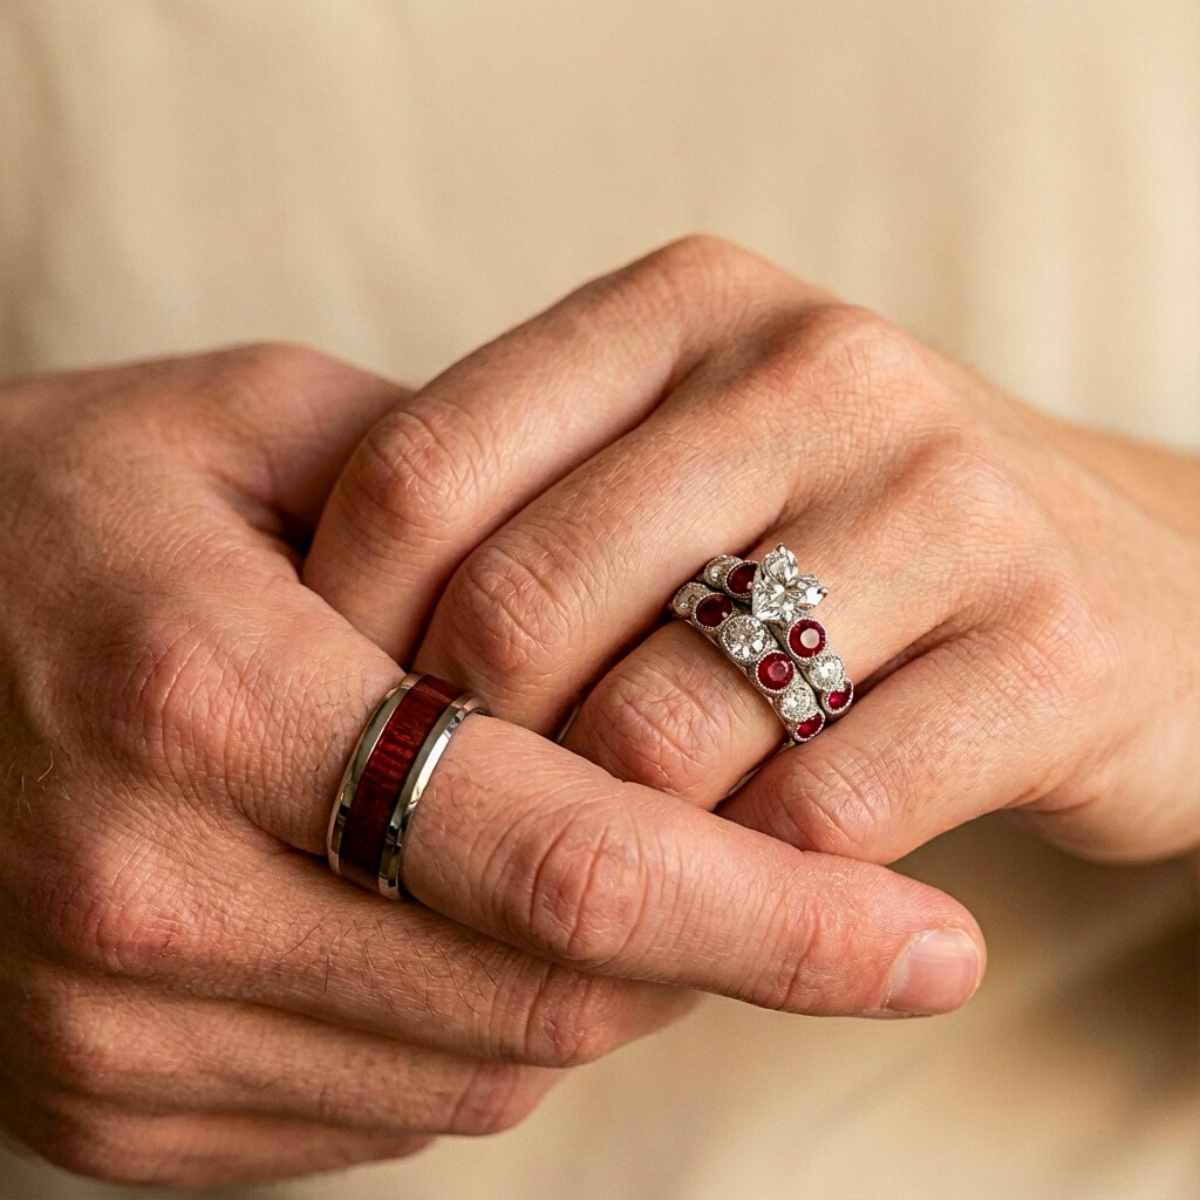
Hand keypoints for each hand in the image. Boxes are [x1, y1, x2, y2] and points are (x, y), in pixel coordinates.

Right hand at [0, 345, 981, 1185]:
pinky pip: (387, 1112)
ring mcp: (119, 1029)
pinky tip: (462, 920)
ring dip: (590, 980)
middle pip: (548, 991)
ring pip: (482, 1069)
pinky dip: (478, 1027)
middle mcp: (156, 896)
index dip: (783, 920)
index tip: (932, 946)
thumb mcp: (252, 431)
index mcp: (209, 698)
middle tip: (771, 855)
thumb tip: (644, 649)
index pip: (569, 867)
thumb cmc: (61, 503)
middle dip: (702, 943)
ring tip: (599, 857)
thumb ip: (465, 514)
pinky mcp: (107, 1109)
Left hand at [307, 236, 1199, 869]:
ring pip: (663, 730)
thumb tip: (329, 661)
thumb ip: (532, 516)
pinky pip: (817, 816)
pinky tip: (744, 889)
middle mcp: (816, 369)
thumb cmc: (848, 541)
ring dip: (610, 839)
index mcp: (687, 307)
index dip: (342, 631)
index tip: (334, 734)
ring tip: (611, 870)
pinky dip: (748, 887)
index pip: (422, 468)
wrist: (1134, 580)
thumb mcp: (688, 469)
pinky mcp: (1055, 647)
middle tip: (465, 835)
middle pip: (523, 607)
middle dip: (468, 759)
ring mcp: (946, 500)